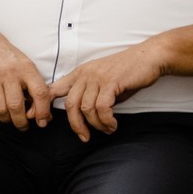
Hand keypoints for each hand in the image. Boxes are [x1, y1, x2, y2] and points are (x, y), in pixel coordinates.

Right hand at [0, 38, 53, 129]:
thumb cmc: (11, 61)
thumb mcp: (28, 68)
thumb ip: (36, 89)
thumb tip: (45, 118)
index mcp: (27, 68)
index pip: (39, 92)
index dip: (43, 111)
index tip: (43, 122)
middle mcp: (9, 73)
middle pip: (16, 106)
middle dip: (22, 122)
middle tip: (24, 126)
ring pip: (0, 110)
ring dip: (7, 120)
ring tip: (11, 119)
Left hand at [50, 40, 172, 139]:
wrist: (149, 57)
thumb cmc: (128, 72)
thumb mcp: (104, 81)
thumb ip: (92, 95)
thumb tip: (86, 116)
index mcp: (80, 73)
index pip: (54, 89)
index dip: (45, 106)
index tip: (43, 121)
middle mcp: (85, 74)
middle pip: (71, 105)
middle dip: (76, 125)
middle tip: (85, 137)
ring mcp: (98, 77)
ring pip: (87, 108)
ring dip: (97, 124)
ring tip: (107, 129)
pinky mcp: (111, 82)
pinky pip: (102, 107)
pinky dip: (106, 120)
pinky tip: (113, 124)